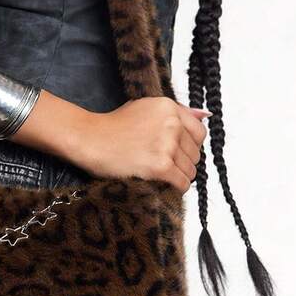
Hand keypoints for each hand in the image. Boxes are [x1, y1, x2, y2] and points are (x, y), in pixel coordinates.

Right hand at [78, 97, 209, 193]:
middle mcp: (172, 124)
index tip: (176, 151)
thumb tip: (206, 115)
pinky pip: (182, 183)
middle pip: (195, 153)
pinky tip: (162, 184)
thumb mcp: (144, 108)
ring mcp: (167, 145)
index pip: (199, 132)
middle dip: (182, 162)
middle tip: (162, 164)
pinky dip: (176, 187)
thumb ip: (176, 113)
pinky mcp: (161, 166)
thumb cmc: (113, 125)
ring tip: (160, 175)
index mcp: (169, 107)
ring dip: (178, 176)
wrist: (89, 139)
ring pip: (190, 170)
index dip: (188, 145)